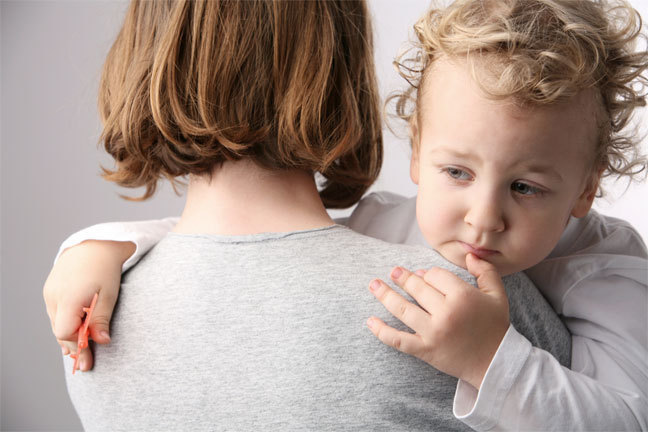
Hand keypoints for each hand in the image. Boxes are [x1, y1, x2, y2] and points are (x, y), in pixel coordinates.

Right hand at [43, 240, 134, 370]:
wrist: (95, 245)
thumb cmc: (105, 268)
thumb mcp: (109, 294)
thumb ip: (102, 319)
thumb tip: (102, 341)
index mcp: (68, 297)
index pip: (65, 331)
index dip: (78, 345)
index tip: (89, 356)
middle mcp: (54, 296)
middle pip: (59, 331)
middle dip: (73, 347)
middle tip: (86, 364)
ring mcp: (49, 293)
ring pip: (56, 324)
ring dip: (68, 337)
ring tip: (81, 353)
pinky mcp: (50, 291)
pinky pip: (55, 314)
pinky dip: (64, 325)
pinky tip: (74, 334)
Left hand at [366, 253, 509, 388]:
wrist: (494, 363)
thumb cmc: (495, 326)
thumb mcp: (497, 295)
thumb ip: (485, 271)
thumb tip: (469, 255)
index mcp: (463, 296)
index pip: (435, 275)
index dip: (429, 273)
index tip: (426, 275)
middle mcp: (446, 313)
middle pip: (417, 289)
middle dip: (402, 278)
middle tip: (393, 272)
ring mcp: (433, 332)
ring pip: (403, 309)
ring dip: (385, 295)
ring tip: (374, 285)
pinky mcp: (425, 350)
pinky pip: (398, 339)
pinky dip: (382, 331)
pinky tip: (370, 321)